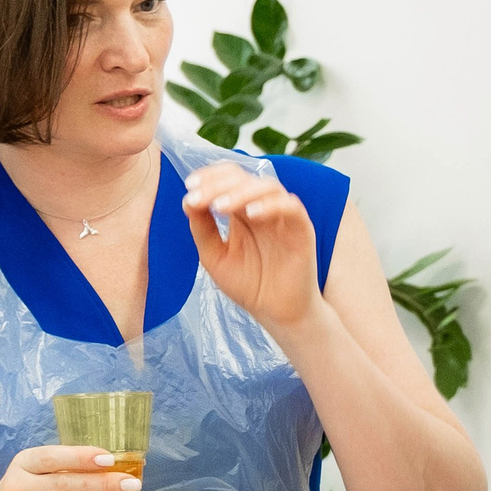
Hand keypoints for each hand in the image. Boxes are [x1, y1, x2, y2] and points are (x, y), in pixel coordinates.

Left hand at [181, 167, 319, 334]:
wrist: (276, 313)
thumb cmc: (249, 286)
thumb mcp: (215, 256)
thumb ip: (202, 228)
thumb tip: (188, 200)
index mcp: (242, 211)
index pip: (228, 179)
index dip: (209, 176)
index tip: (190, 186)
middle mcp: (263, 209)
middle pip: (244, 178)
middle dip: (218, 184)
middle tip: (199, 198)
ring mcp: (283, 218)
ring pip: (267, 186)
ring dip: (241, 192)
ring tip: (220, 207)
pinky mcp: (302, 230)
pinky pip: (291, 207)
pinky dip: (271, 205)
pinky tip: (252, 214)